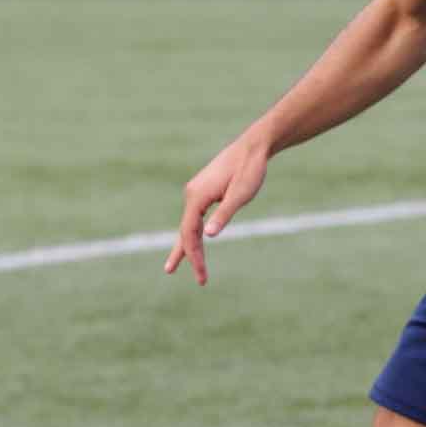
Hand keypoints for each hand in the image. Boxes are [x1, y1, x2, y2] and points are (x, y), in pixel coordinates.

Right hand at [165, 133, 268, 283]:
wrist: (252, 147)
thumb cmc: (250, 170)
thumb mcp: (241, 195)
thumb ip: (224, 214)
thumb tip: (209, 235)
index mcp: (197, 197)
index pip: (189, 233)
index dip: (194, 256)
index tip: (202, 275)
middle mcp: (191, 194)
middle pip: (185, 231)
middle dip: (188, 256)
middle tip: (192, 278)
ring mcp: (195, 192)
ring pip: (187, 225)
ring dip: (186, 246)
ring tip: (172, 266)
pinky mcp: (202, 191)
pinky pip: (193, 217)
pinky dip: (191, 232)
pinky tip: (193, 241)